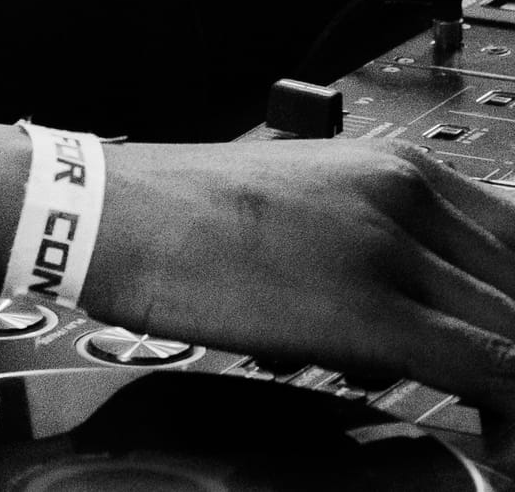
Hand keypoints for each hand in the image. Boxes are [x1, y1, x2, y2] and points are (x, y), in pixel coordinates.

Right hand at [92, 137, 514, 411]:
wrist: (117, 215)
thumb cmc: (195, 214)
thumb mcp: (310, 201)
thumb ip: (382, 234)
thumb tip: (435, 301)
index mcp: (396, 164)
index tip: (508, 347)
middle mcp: (405, 191)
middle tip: (503, 394)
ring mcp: (391, 246)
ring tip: (496, 420)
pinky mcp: (369, 308)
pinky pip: (484, 367)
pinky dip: (504, 406)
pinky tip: (490, 427)